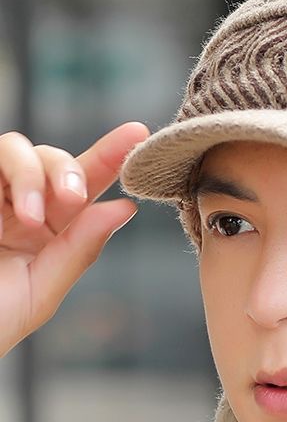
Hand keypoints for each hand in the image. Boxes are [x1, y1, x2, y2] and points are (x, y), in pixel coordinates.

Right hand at [0, 122, 150, 357]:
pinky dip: (5, 177)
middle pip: (52, 157)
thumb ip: (81, 248)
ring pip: (15, 147)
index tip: (137, 131)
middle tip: (73, 198)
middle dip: (68, 169)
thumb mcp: (42, 290)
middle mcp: (20, 204)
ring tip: (30, 217)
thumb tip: (126, 207)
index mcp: (50, 228)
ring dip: (31, 175)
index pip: (85, 183)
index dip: (111, 154)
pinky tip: (9, 214)